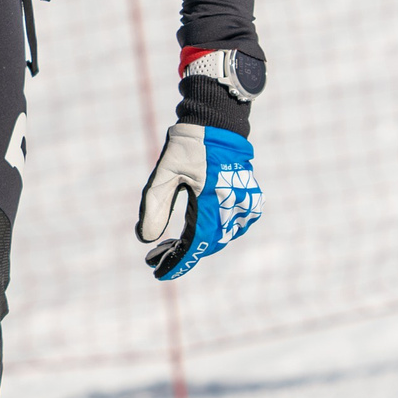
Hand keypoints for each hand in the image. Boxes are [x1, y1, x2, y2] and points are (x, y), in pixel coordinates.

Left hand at [135, 124, 260, 280]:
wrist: (217, 125)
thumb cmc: (186, 147)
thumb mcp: (164, 174)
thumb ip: (154, 206)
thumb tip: (146, 239)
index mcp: (213, 197)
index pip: (196, 242)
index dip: (178, 260)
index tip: (157, 272)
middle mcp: (235, 204)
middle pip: (207, 243)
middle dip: (181, 254)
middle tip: (155, 258)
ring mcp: (246, 204)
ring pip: (220, 238)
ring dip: (196, 246)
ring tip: (168, 248)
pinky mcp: (251, 201)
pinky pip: (232, 228)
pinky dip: (212, 234)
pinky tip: (191, 235)